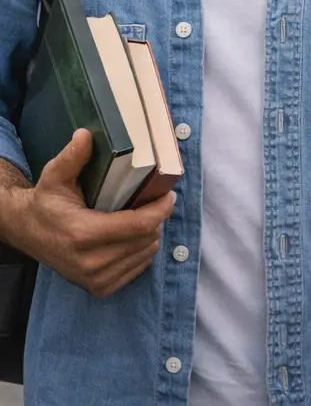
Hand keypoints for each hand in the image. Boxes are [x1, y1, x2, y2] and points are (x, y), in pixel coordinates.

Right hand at [8, 129, 175, 296]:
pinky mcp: (99, 288)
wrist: (26, 232)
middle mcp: (90, 261)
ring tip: (143, 216)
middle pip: (147, 239)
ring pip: (145, 253)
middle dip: (157, 218)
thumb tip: (86, 135)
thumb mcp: (55, 176)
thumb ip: (73, 157)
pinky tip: (133, 236)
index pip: (139, 225)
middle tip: (156, 200)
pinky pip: (138, 268)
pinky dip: (142, 251)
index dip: (161, 209)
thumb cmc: (45, 201)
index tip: (169, 194)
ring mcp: (95, 279)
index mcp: (83, 234)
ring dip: (151, 234)